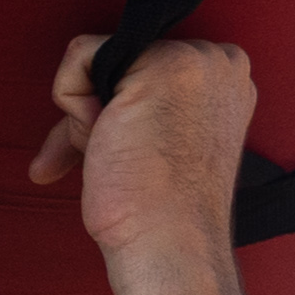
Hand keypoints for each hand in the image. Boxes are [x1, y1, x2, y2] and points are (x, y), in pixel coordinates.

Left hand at [30, 33, 257, 267]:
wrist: (167, 241)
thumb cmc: (155, 207)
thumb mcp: (150, 140)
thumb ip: (129, 108)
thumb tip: (84, 111)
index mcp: (224, 81)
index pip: (141, 71)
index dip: (115, 112)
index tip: (130, 153)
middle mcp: (220, 60)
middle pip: (118, 63)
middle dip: (98, 113)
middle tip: (124, 159)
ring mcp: (197, 57)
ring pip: (97, 59)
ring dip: (87, 115)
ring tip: (119, 153)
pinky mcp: (164, 63)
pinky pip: (79, 54)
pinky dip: (70, 99)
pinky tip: (104, 136)